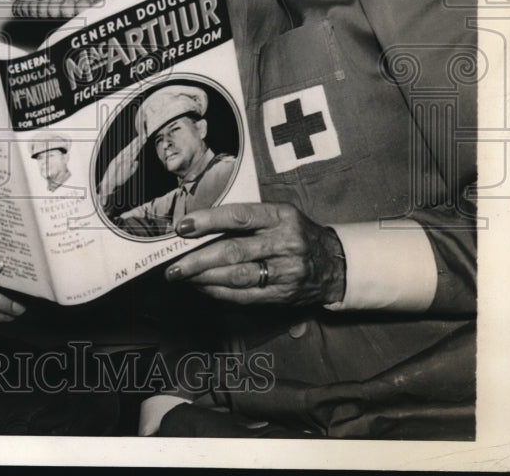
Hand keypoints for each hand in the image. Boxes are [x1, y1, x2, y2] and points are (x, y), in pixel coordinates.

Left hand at [165, 202, 345, 305]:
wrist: (334, 263)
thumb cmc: (295, 232)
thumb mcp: (279, 214)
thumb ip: (246, 218)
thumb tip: (200, 225)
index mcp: (281, 216)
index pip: (239, 216)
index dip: (208, 221)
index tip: (184, 227)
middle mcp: (286, 243)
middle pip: (234, 252)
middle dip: (198, 259)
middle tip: (174, 265)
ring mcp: (286, 272)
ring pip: (237, 277)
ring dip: (204, 278)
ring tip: (182, 276)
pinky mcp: (284, 295)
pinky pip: (245, 296)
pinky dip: (219, 292)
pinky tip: (202, 287)